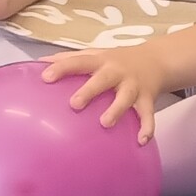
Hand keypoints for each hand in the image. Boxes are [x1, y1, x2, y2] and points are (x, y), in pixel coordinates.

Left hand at [44, 43, 174, 140]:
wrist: (156, 59)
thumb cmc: (117, 60)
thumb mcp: (95, 54)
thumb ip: (68, 58)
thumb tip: (40, 62)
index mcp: (100, 61)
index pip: (79, 62)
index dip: (62, 68)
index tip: (46, 77)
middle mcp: (117, 72)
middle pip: (103, 79)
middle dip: (90, 90)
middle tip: (74, 104)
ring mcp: (133, 85)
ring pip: (126, 97)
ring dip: (116, 109)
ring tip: (105, 123)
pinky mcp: (147, 98)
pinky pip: (147, 114)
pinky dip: (147, 127)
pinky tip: (141, 140)